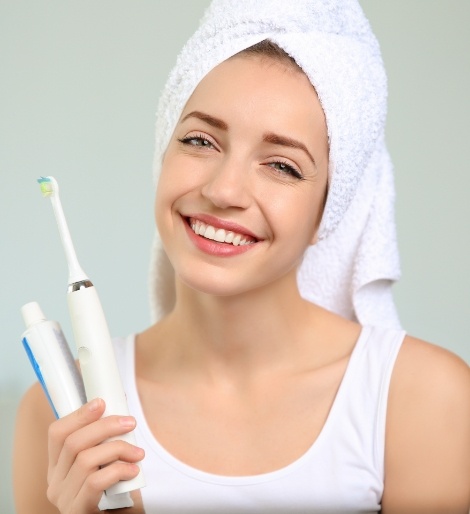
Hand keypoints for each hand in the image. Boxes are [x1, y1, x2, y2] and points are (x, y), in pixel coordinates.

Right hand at [46, 398, 144, 513]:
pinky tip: (133, 471)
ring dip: (117, 449)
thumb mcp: (103, 465)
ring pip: (86, 460)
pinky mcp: (78, 512)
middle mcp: (55, 482)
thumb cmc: (113, 494)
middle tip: (130, 423)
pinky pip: (95, 482)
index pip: (57, 433)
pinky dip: (118, 470)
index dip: (79, 414)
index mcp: (57, 466)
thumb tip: (119, 413)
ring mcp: (64, 499)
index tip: (101, 402)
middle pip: (73, 442)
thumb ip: (103, 445)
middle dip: (105, 427)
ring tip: (138, 453)